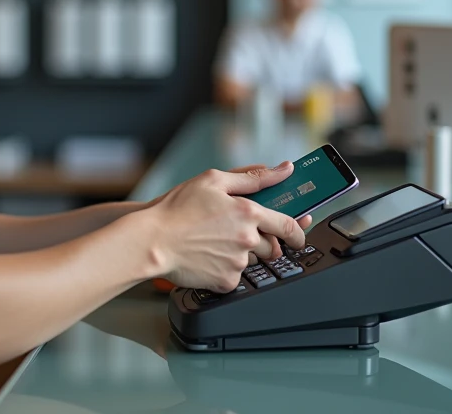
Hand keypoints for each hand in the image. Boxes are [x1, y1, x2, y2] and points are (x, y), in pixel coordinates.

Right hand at [145, 163, 306, 293]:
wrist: (152, 242)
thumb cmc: (178, 209)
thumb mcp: (214, 180)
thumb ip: (253, 176)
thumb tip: (283, 169)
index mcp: (248, 212)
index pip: (288, 225)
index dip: (298, 231)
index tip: (299, 235)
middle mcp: (247, 239)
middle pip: (272, 247)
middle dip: (264, 242)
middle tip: (239, 235)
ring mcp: (237, 262)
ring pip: (252, 261)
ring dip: (242, 254)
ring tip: (216, 243)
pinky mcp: (225, 281)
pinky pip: (235, 277)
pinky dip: (226, 269)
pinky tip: (208, 256)